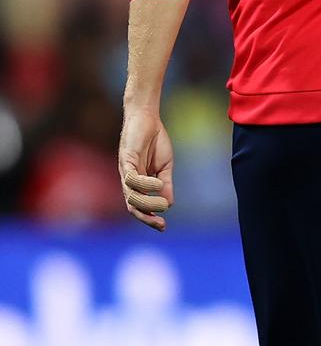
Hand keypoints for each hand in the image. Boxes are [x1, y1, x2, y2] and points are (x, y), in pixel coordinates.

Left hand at [118, 106, 173, 229]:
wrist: (147, 119)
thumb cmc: (155, 141)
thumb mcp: (165, 166)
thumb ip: (166, 184)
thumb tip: (168, 204)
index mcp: (139, 184)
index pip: (140, 207)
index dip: (150, 218)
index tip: (163, 226)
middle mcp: (129, 181)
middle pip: (133, 207)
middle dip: (146, 218)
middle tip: (161, 224)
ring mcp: (126, 172)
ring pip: (131, 197)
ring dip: (148, 203)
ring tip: (163, 203)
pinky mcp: (126, 161)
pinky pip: (132, 179)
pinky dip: (145, 184)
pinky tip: (158, 183)